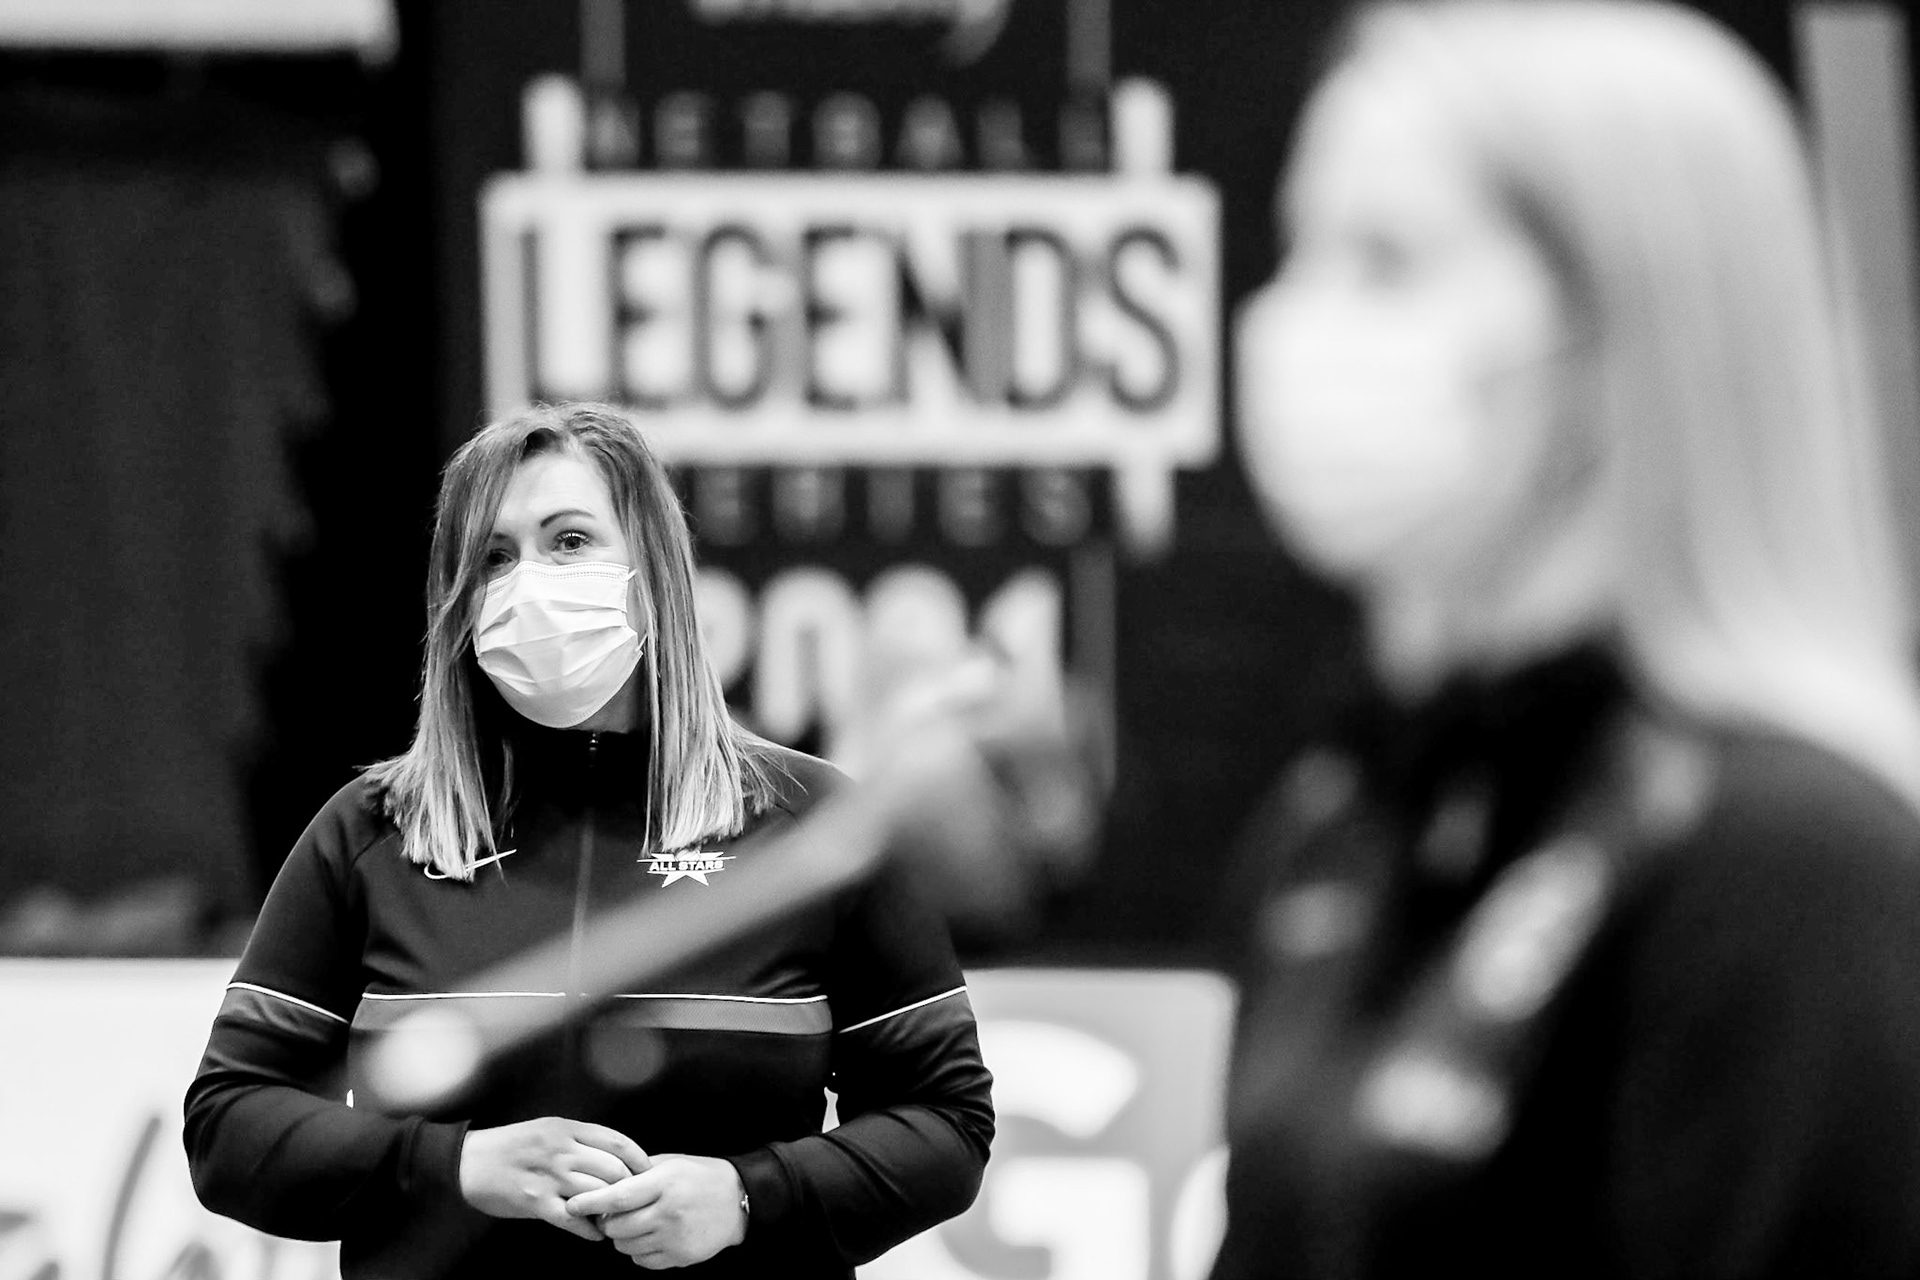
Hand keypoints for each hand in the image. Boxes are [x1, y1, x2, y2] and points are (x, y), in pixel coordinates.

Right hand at [458, 1117, 650, 1241]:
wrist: (467, 1162)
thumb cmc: (510, 1146)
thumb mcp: (546, 1130)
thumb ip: (578, 1140)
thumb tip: (614, 1158)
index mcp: (566, 1129)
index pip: (617, 1141)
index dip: (639, 1159)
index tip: (649, 1173)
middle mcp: (561, 1149)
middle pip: (613, 1169)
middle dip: (628, 1188)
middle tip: (635, 1202)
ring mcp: (548, 1176)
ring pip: (596, 1194)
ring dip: (610, 1210)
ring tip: (615, 1219)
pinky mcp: (535, 1201)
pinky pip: (572, 1219)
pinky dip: (589, 1230)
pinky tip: (595, 1234)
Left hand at [564, 1154, 745, 1267]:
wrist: (738, 1199)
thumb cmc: (700, 1175)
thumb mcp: (671, 1164)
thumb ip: (638, 1173)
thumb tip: (602, 1184)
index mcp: (665, 1183)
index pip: (618, 1196)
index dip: (590, 1201)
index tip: (571, 1203)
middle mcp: (668, 1211)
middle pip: (616, 1226)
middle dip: (608, 1222)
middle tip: (613, 1214)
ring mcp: (675, 1237)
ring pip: (626, 1246)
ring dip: (623, 1236)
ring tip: (637, 1223)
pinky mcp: (680, 1257)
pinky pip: (642, 1261)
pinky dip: (639, 1251)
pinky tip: (652, 1236)